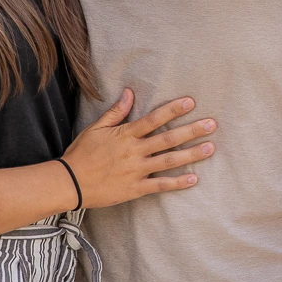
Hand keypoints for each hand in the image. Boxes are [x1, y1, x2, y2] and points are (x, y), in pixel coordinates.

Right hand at [61, 91, 214, 207]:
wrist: (69, 182)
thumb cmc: (82, 153)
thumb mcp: (96, 128)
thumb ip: (116, 112)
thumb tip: (129, 92)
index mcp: (126, 135)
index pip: (153, 119)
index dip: (173, 110)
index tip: (191, 102)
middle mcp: (134, 151)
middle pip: (168, 139)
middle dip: (191, 131)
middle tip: (212, 125)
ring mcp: (136, 171)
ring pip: (169, 161)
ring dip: (191, 155)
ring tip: (210, 148)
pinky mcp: (135, 188)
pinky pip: (160, 185)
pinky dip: (177, 183)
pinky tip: (194, 179)